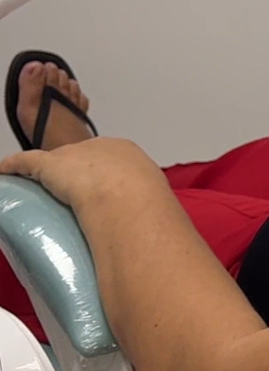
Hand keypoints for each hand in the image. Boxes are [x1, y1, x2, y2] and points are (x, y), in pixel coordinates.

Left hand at [0, 137, 167, 213]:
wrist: (125, 193)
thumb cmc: (144, 198)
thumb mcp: (152, 196)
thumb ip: (142, 202)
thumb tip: (148, 225)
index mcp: (126, 150)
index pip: (108, 158)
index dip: (102, 173)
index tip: (101, 190)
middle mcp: (98, 146)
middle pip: (82, 157)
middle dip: (78, 172)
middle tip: (79, 195)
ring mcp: (72, 154)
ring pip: (55, 161)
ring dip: (50, 173)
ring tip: (47, 189)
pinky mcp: (47, 165)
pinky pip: (26, 162)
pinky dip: (13, 167)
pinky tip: (4, 172)